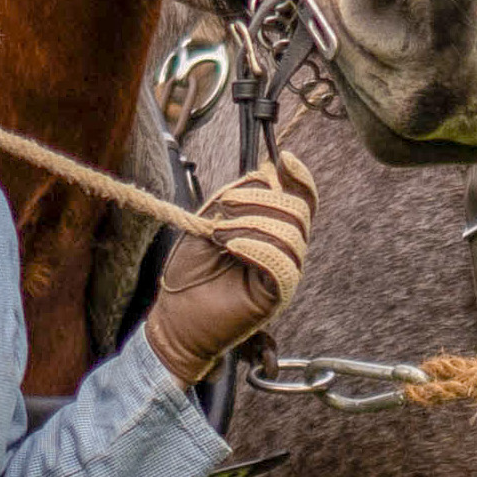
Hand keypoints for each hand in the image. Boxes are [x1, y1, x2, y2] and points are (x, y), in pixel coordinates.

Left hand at [148, 153, 317, 383]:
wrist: (174, 318)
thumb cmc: (190, 272)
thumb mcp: (211, 219)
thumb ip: (240, 196)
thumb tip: (269, 171)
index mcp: (272, 230)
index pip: (303, 198)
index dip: (300, 177)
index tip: (283, 158)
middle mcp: (285, 250)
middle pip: (297, 211)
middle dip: (259, 199)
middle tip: (223, 208)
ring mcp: (283, 273)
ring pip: (291, 234)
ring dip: (251, 224)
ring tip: (218, 235)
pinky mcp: (277, 296)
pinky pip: (283, 265)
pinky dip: (258, 248)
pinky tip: (232, 247)